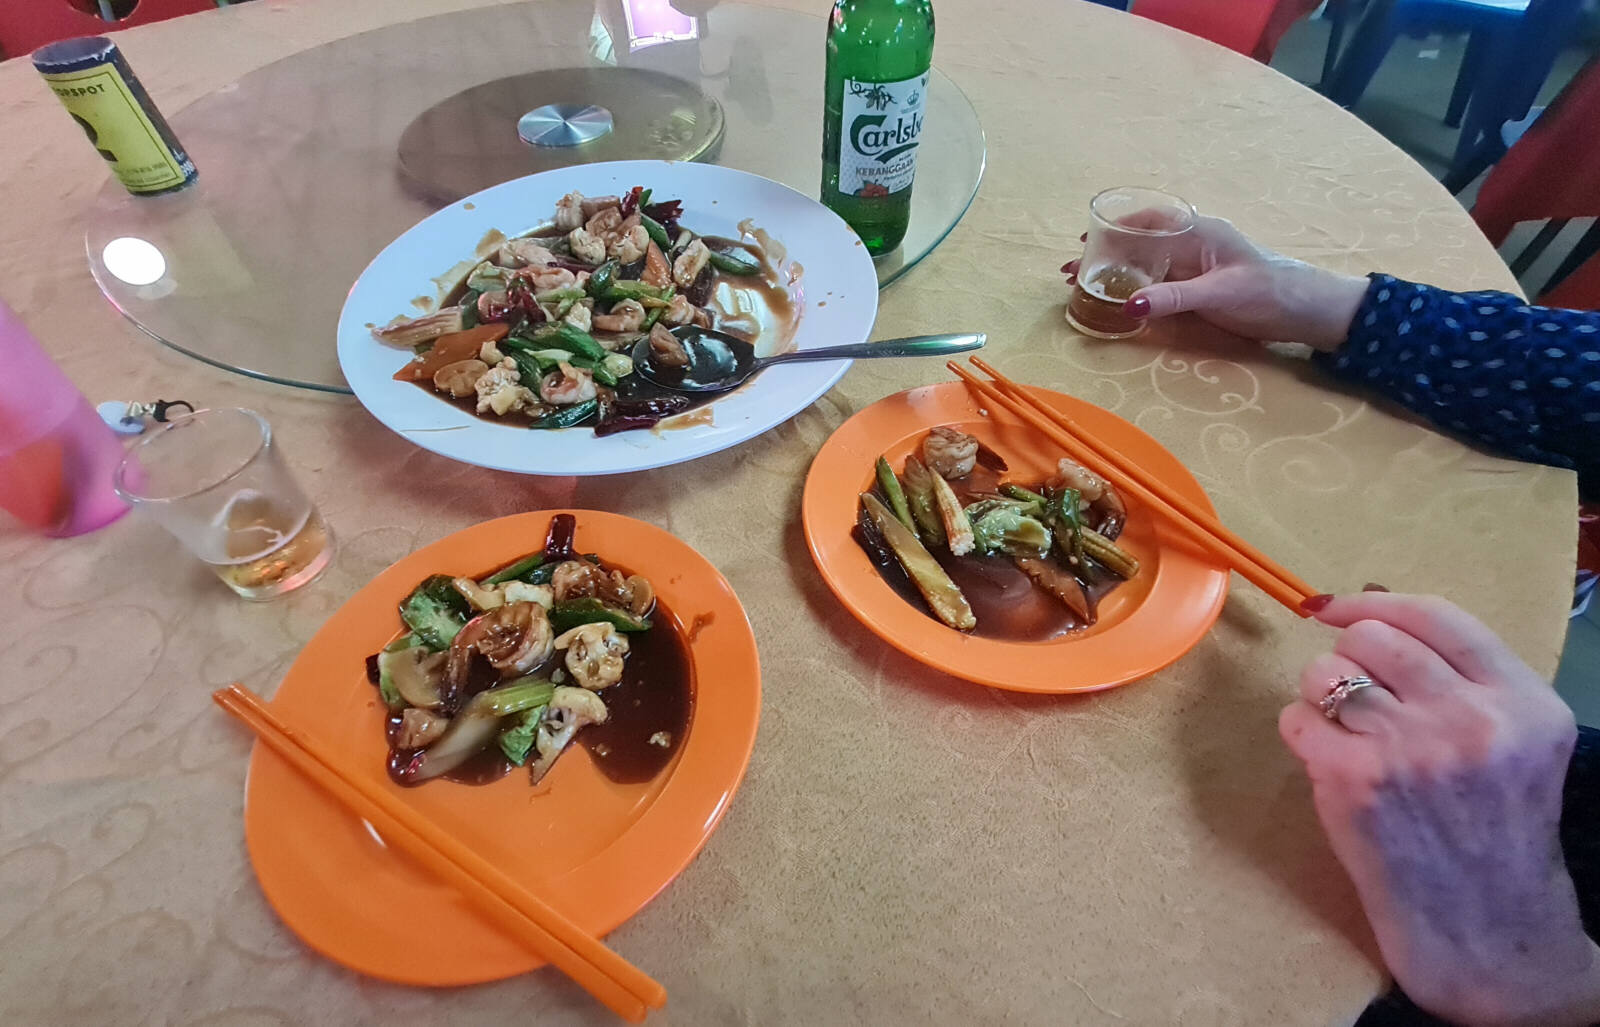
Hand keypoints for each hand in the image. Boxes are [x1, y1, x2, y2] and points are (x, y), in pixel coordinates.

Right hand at [1062, 215, 1368, 350]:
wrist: (1306, 311)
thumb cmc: (1269, 293)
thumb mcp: (1219, 295)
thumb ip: (1173, 298)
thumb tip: (1128, 303)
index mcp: (1200, 232)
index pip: (1149, 220)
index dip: (1115, 228)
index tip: (1085, 239)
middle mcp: (1193, 244)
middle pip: (1141, 242)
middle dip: (1105, 253)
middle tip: (1072, 269)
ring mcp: (1195, 266)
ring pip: (1146, 263)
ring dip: (1115, 271)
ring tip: (1083, 283)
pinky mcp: (1197, 288)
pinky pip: (1157, 282)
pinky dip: (1132, 287)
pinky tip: (1116, 297)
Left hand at [1281, 592, 1598, 1025]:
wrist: (1485, 928)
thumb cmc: (1490, 830)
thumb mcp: (1515, 743)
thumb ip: (1461, 679)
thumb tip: (1367, 606)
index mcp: (1522, 702)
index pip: (1435, 617)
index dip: (1373, 604)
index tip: (1337, 607)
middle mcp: (1471, 719)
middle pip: (1370, 638)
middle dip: (1348, 658)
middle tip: (1359, 698)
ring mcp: (1411, 749)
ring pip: (1325, 673)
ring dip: (1321, 696)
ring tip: (1348, 734)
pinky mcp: (1355, 780)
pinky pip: (1297, 720)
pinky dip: (1302, 734)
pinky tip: (1330, 763)